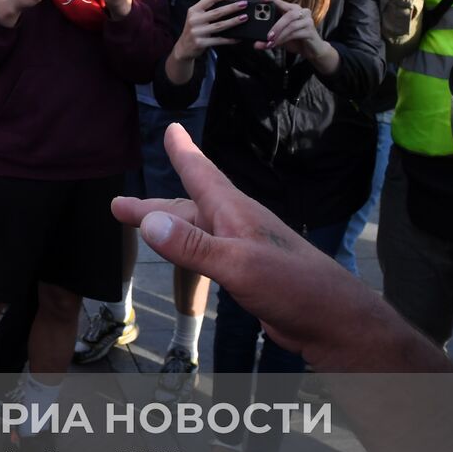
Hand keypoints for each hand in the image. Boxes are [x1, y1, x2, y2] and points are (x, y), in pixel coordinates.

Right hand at [112, 125, 361, 358]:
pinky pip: (206, 252)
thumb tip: (150, 223)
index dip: (183, 152)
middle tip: (118, 206)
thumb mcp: (238, 265)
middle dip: (153, 205)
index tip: (171, 128)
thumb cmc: (294, 286)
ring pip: (196, 231)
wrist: (333, 323)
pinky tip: (184, 257)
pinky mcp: (248, 272)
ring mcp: (243, 248)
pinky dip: (187, 249)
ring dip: (168, 227)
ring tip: (142, 227)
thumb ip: (194, 246)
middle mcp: (237, 224)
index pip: (202, 174)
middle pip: (187, 207)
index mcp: (234, 212)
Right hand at [173, 0, 246, 61]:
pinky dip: (230, 39)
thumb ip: (208, 11)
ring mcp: (197, 32)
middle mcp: (194, 20)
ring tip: (244, 18)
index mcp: (194, 10)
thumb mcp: (196, 17)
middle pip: (217, 12)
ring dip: (233, 21)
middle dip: (232, 7)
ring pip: (219, 25)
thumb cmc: (194, 30)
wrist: (183, 48)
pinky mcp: (200, 43)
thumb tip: (230, 4)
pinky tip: (238, 37)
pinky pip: (219, 40)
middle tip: (244, 4)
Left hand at [259, 0, 328, 59]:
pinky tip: (278, 44)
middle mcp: (302, 12)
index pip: (282, 2)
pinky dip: (284, 39)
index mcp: (293, 10)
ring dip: (279, 34)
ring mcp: (308, 21)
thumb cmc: (295, 40)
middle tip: (267, 36)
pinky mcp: (311, 31)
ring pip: (292, 25)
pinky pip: (296, 33)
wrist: (311, 50)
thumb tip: (256, 44)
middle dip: (276, 26)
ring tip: (271, 42)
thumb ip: (268, 40)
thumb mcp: (279, 38)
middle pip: (288, 14)